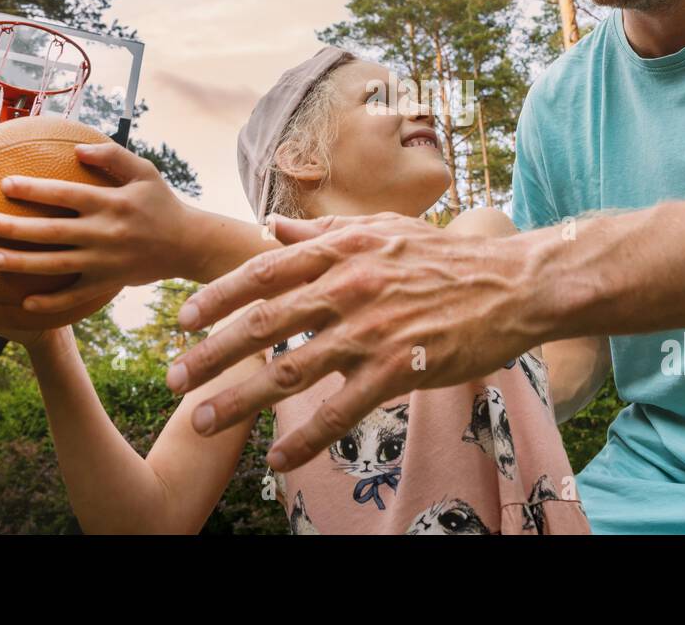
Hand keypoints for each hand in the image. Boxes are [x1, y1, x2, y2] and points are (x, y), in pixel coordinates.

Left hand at [0, 142, 190, 314]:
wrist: (188, 244)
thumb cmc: (162, 203)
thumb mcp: (145, 172)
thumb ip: (113, 156)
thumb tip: (77, 148)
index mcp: (110, 203)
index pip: (65, 194)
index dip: (34, 189)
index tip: (5, 184)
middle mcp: (104, 233)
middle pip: (52, 232)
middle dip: (15, 228)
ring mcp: (105, 261)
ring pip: (56, 264)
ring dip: (22, 263)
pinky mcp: (108, 282)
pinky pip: (75, 295)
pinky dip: (51, 302)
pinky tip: (25, 302)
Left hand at [167, 212, 549, 470]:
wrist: (512, 284)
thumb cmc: (445, 256)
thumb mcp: (383, 228)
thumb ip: (325, 231)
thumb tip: (274, 226)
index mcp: (342, 250)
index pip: (263, 272)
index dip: (217, 297)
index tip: (182, 319)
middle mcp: (348, 287)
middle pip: (263, 324)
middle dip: (210, 353)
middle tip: (172, 378)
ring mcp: (372, 330)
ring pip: (292, 371)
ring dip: (241, 398)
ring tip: (203, 419)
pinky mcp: (399, 368)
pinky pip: (341, 410)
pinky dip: (306, 437)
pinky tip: (277, 457)